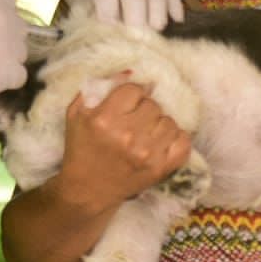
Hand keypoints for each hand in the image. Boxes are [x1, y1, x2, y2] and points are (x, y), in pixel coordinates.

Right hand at [55, 79, 192, 209]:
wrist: (87, 190)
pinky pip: (183, 141)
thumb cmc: (80, 148)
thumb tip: (131, 71)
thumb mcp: (77, 113)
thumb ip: (98, 86)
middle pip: (153, 104)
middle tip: (134, 120)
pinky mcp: (160, 169)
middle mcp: (127, 136)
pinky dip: (175, 139)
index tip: (125, 104)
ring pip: (169, 121)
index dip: (130, 95)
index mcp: (104, 119)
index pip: (134, 89)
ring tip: (146, 133)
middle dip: (144, 109)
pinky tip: (161, 142)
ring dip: (159, 124)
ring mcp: (147, 154)